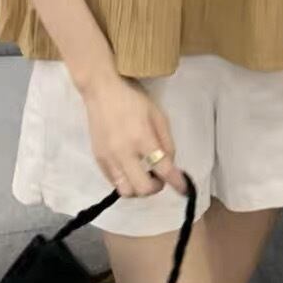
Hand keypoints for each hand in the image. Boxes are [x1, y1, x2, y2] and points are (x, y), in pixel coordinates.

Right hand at [81, 72, 187, 197]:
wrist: (101, 92)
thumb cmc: (133, 100)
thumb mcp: (157, 115)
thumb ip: (166, 141)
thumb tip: (169, 164)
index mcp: (142, 138)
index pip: (163, 169)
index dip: (177, 182)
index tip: (184, 189)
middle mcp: (124, 152)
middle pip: (143, 188)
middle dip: (157, 187)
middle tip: (160, 177)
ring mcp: (109, 158)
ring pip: (126, 191)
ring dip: (139, 188)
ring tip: (144, 175)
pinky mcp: (98, 159)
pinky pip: (113, 183)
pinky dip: (126, 182)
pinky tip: (130, 170)